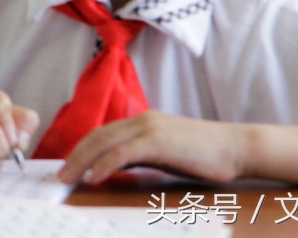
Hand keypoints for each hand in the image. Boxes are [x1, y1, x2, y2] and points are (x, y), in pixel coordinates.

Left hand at [59, 110, 247, 185]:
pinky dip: (104, 164)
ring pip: (104, 141)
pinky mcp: (157, 139)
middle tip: (60, 175)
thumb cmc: (205, 155)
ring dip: (83, 160)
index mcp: (142, 121)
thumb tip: (115, 168)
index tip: (69, 166)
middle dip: (75, 155)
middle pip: (97, 135)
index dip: (82, 149)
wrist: (237, 148)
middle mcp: (141, 119)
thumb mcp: (165, 153)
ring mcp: (149, 127)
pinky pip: (122, 152)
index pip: (103, 133)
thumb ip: (141, 156)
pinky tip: (95, 177)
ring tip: (69, 177)